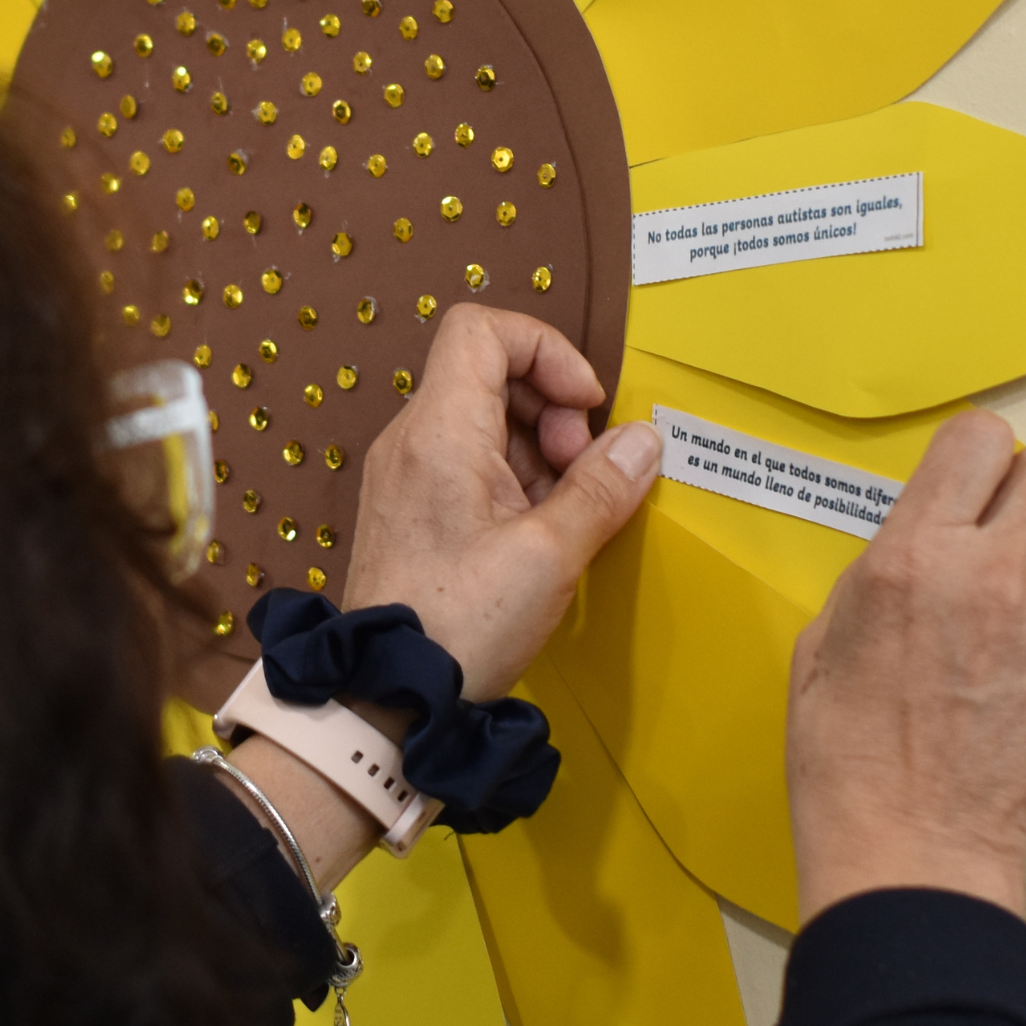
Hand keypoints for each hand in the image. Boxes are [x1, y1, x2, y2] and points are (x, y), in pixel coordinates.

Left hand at [339, 305, 660, 701]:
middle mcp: (410, 440)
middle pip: (488, 373)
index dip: (546, 349)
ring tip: (565, 512)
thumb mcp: (550, 556)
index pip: (482, 328)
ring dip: (539, 451)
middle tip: (581, 471)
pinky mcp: (409, 512)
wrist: (383, 697)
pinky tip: (539, 533)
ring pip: (483, 422)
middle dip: (552, 407)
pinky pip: (466, 465)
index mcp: (438, 431)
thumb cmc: (457, 628)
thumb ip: (601, 489)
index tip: (587, 406)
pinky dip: (513, 481)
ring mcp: (404, 476)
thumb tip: (642, 441)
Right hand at [788, 409, 1025, 922]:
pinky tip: (1012, 698)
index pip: (979, 439)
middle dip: (1025, 494)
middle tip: (997, 537)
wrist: (910, 843)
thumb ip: (881, 572)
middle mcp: (993, 574)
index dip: (974, 455)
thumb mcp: (825, 638)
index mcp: (914, 555)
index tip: (966, 481)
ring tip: (997, 638)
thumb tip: (922, 544)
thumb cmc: (844, 749)